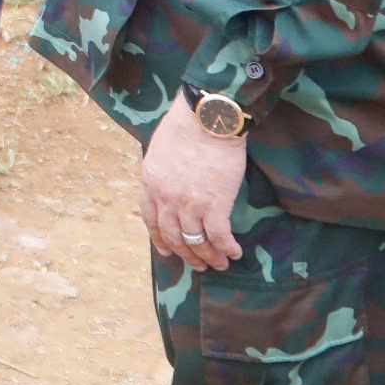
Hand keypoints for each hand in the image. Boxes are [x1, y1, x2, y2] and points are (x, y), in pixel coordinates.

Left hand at [140, 96, 245, 271]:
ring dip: (208, 257)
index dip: (160, 238)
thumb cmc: (186, 127)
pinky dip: (226, 248)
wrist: (206, 119)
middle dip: (186, 254)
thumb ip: (161, 172)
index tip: (168, 250)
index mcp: (150, 184)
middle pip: (173, 236)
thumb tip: (169, 183)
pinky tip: (234, 252)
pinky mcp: (214, 206)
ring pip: (196, 241)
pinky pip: (218, 236)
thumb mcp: (159, 151)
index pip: (151, 220)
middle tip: (198, 264)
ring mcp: (189, 205)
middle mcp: (166, 199)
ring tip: (219, 264)